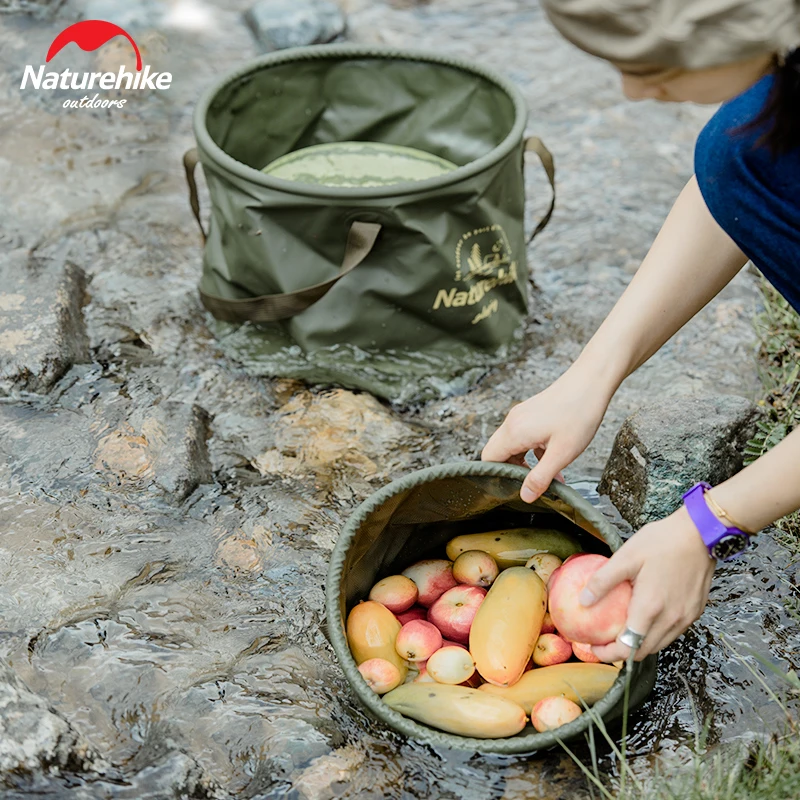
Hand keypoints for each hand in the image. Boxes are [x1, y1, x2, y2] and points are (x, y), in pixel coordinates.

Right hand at [481, 366, 611, 500]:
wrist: (591, 382)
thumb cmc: (579, 414)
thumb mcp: (562, 454)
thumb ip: (540, 477)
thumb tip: (525, 496)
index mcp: (514, 432)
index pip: (488, 460)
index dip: (497, 477)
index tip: (515, 489)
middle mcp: (512, 422)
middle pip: (498, 453)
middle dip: (513, 471)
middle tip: (534, 484)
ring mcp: (521, 416)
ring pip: (512, 446)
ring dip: (526, 462)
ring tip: (548, 474)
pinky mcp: (531, 413)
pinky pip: (523, 437)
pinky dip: (533, 450)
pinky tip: (553, 458)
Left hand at [585, 506, 715, 661]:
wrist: (701, 533)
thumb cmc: (662, 542)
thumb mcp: (626, 557)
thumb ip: (603, 581)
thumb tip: (583, 601)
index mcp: (651, 608)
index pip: (628, 648)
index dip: (608, 653)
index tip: (593, 646)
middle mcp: (671, 619)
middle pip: (643, 651)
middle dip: (621, 652)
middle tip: (603, 640)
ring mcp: (686, 618)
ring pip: (659, 644)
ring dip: (639, 644)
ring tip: (621, 630)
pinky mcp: (695, 612)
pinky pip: (672, 632)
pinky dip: (655, 633)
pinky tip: (644, 618)